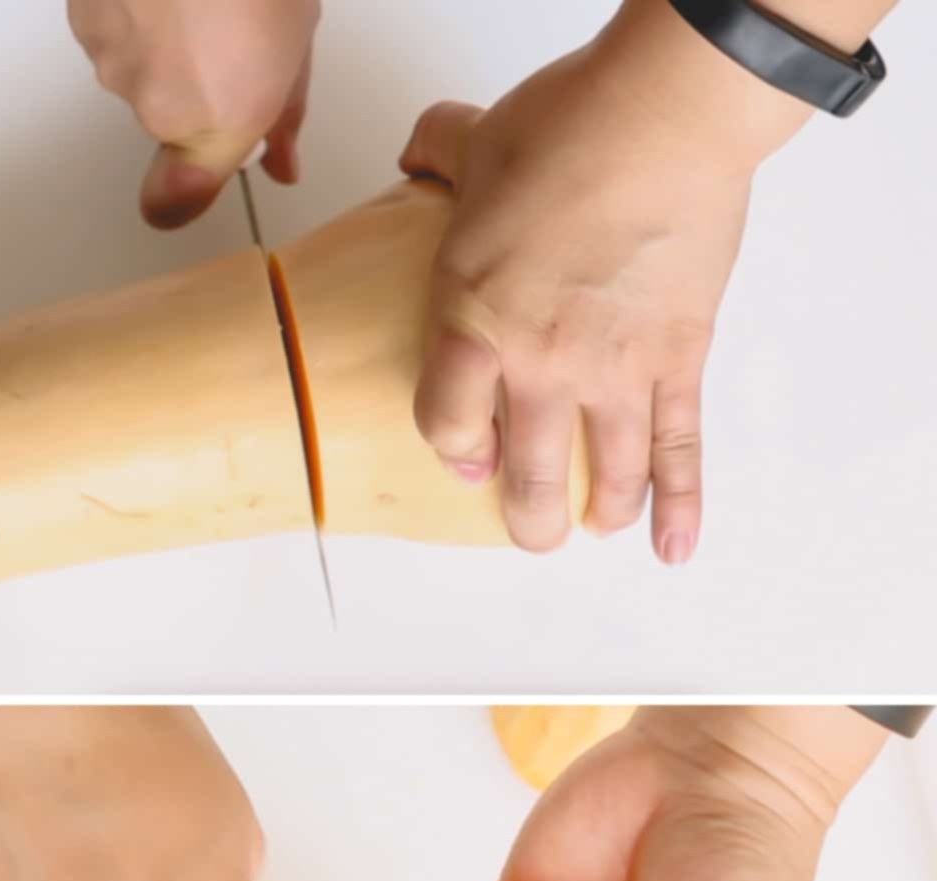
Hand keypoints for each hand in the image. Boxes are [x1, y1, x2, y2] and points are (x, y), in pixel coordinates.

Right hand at [68, 0, 319, 227]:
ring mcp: (109, 48)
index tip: (176, 200)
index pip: (176, 196)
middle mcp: (153, 100)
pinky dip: (130, 1)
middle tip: (229, 30)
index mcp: (217, 120)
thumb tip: (281, 162)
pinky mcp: (79, 6)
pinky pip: (107, 17)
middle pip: (166, 112)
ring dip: (159, 35)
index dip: (178, 194)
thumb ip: (284, 113)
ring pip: (133, 61)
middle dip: (196, 83)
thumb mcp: (297, 43)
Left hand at [399, 0, 822, 561]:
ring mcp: (614, 370)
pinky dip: (682, 504)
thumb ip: (435, 159)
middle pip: (527, 477)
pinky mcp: (677, 360)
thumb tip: (418, 156)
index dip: (453, 451)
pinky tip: (674, 546)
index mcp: (474, 319)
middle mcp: (540, 362)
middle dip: (528, 520)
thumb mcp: (475, 142)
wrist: (668, 114)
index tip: (465, 458)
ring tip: (594, 527)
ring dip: (600, 514)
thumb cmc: (571, 125)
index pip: (445, 425)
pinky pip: (679, 448)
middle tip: (531, 530)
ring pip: (608, 476)